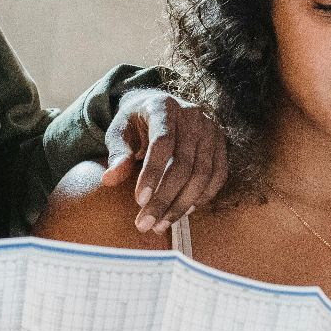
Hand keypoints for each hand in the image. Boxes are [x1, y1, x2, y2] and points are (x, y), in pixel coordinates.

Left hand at [101, 89, 227, 232]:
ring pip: (203, 173)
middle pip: (184, 163)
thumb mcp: (119, 132)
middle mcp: (192, 115)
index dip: (152, 173)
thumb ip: (117, 154)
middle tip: (146, 224)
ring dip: (183, 204)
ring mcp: (211, 129)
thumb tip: (109, 180)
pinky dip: (203, 197)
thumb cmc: (135, 123)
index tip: (139, 201)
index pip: (162, 143)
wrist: (160, 106)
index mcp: (164, 107)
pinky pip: (218, 175)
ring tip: (162, 224)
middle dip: (165, 198)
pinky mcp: (221, 143)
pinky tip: (185, 211)